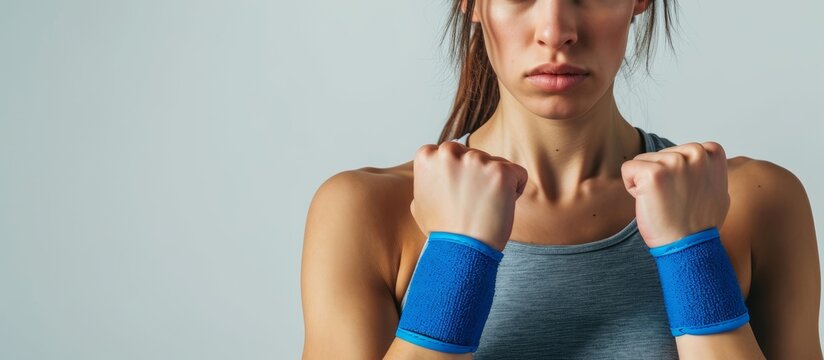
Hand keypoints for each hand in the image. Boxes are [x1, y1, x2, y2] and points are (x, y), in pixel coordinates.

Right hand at [410, 140, 527, 251]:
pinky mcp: (501, 171)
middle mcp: (449, 152)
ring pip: (497, 164)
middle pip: (475, 155)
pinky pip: (519, 174)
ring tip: (485, 208)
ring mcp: (476, 160)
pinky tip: (500, 207)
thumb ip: (428, 181)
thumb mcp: (419, 204)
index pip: (452, 152)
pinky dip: (515, 190)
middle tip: (472, 203)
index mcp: (427, 156)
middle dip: (478, 175)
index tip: (458, 194)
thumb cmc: (442, 232)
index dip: (458, 174)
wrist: (460, 252)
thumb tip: (436, 176)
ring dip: (495, 183)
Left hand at [620, 141, 729, 247]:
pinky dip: (632, 187)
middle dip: (660, 176)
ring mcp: (674, 162)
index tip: (686, 193)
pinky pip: (628, 169)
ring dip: (646, 183)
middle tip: (674, 201)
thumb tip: (703, 158)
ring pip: (643, 161)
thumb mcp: (717, 189)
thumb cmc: (700, 224)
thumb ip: (707, 169)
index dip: (676, 174)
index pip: (678, 150)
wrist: (688, 246)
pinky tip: (649, 202)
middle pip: (659, 155)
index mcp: (712, 153)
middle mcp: (696, 153)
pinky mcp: (653, 173)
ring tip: (664, 203)